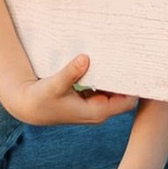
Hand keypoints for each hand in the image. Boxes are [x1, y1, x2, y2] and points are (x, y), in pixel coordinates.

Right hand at [10, 53, 135, 128]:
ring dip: (118, 78)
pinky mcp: (89, 100)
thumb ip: (71, 72)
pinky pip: (106, 89)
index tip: (137, 68)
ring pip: (116, 92)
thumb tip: (85, 58)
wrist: (30, 106)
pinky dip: (108, 78)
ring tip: (123, 57)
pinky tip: (109, 63)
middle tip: (133, 57)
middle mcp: (99, 111)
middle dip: (128, 80)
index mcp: (97, 111)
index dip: (135, 87)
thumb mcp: (54, 84)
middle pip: (125, 96)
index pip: (127, 102)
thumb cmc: (42, 98)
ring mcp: (95, 106)